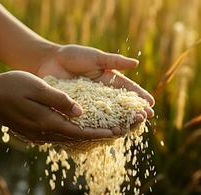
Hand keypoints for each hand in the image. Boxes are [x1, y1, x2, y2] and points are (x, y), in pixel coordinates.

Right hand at [0, 71, 121, 142]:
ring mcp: (36, 134)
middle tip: (116, 132)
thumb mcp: (37, 87)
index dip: (98, 133)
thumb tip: (80, 112)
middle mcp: (42, 132)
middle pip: (75, 138)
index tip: (115, 132)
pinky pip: (57, 135)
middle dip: (96, 135)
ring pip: (66, 138)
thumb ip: (59, 100)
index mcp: (46, 121)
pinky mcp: (32, 131)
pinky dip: (71, 133)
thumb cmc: (11, 86)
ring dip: (85, 135)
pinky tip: (78, 129)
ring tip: (102, 131)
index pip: (78, 132)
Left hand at [37, 44, 154, 117]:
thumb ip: (114, 61)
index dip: (139, 97)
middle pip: (121, 105)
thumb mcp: (96, 57)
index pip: (127, 90)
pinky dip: (101, 126)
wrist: (49, 62)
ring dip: (121, 121)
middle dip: (134, 111)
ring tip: (132, 127)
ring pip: (109, 115)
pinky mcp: (79, 111)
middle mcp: (102, 94)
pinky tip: (109, 133)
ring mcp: (91, 104)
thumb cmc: (72, 56)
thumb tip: (136, 62)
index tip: (151, 104)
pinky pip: (91, 120)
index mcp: (108, 80)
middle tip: (146, 118)